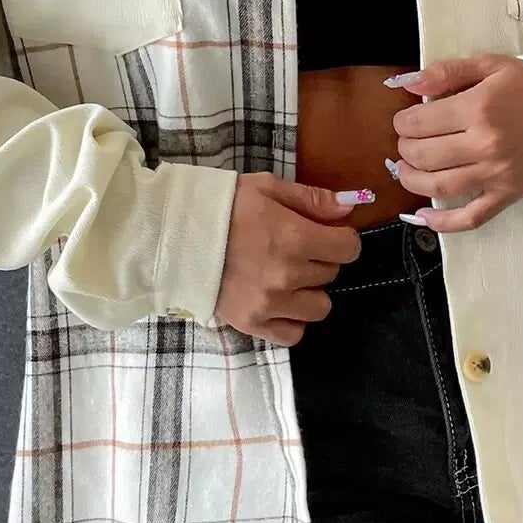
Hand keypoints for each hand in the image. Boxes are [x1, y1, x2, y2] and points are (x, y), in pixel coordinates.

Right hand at [215, 171, 367, 345]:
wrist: (173, 235)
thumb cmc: (221, 205)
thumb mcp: (267, 188)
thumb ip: (311, 199)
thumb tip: (349, 207)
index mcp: (294, 237)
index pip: (348, 248)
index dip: (342, 237)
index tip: (328, 233)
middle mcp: (288, 275)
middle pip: (332, 273)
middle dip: (321, 258)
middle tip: (295, 247)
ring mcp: (270, 304)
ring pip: (320, 307)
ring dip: (310, 291)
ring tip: (288, 276)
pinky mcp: (252, 324)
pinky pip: (293, 334)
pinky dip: (292, 320)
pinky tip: (280, 302)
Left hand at [385, 54, 522, 232]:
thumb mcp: (489, 65)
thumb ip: (447, 72)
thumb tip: (410, 84)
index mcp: (478, 108)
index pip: (421, 122)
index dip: (403, 122)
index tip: (405, 120)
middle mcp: (484, 145)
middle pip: (424, 155)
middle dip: (405, 149)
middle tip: (406, 142)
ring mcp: (495, 174)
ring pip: (439, 187)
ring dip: (412, 181)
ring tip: (405, 170)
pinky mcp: (506, 195)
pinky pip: (471, 217)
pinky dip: (444, 222)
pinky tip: (424, 216)